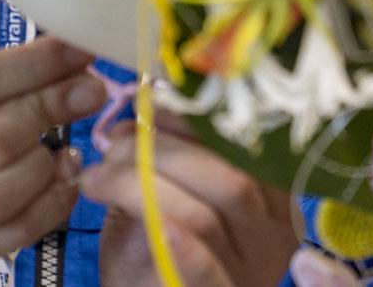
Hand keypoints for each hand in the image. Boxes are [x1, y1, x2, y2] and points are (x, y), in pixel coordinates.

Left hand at [82, 119, 298, 286]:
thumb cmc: (158, 251)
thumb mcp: (163, 193)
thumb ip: (160, 155)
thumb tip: (136, 120)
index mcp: (270, 192)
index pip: (246, 144)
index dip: (198, 118)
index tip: (152, 102)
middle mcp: (273, 233)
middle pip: (231, 176)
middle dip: (164, 151)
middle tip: (115, 146)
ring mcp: (250, 272)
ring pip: (206, 216)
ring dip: (143, 187)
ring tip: (99, 178)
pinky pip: (203, 271)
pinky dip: (177, 243)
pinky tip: (153, 223)